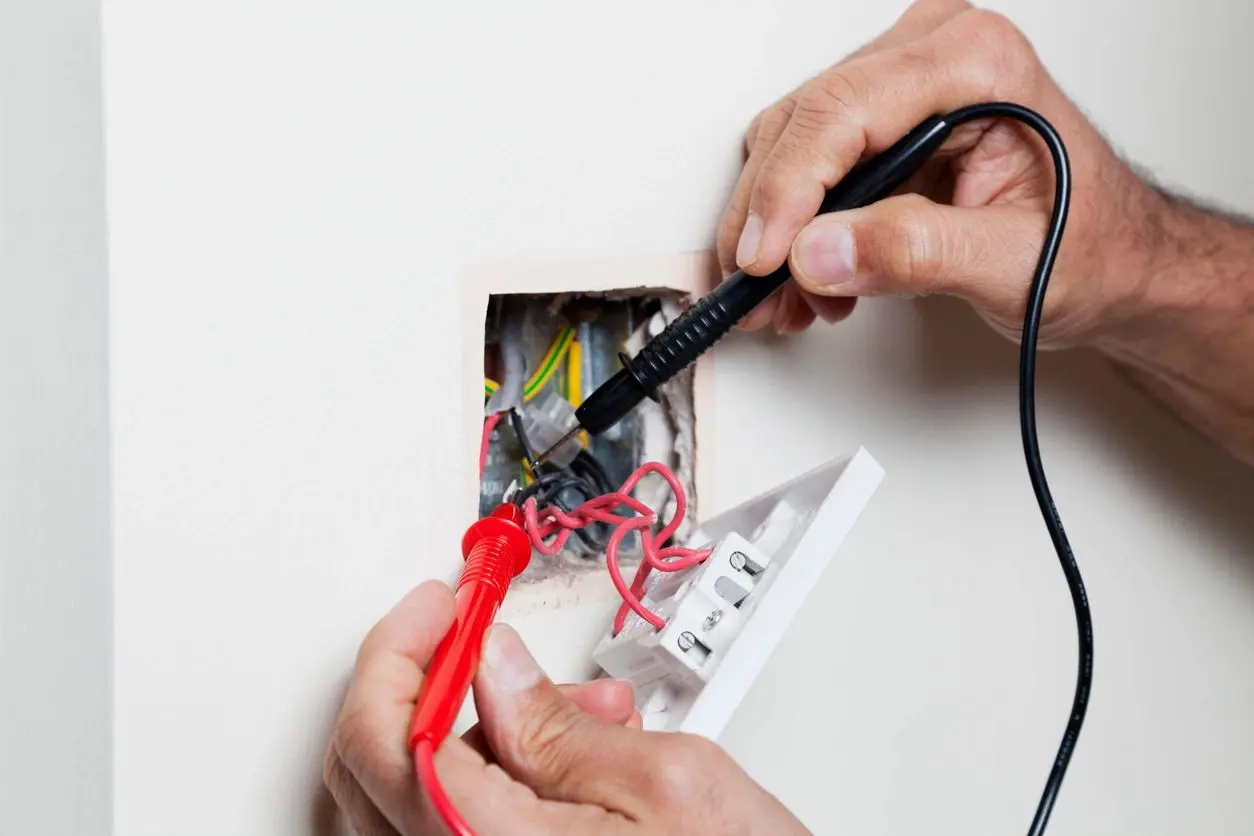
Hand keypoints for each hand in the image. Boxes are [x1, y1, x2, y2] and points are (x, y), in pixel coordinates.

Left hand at [324, 581, 808, 834]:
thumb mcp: (670, 785)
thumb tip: (493, 665)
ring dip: (473, 729)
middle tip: (473, 632)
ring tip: (577, 709)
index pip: (385, 740)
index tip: (438, 606)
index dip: (399, 653)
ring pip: (408, 795)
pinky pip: (445, 827)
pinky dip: (487, 776)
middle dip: (430, 678)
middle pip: (374, 767)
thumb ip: (560, 723)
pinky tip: (563, 756)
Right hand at [716, 0, 1157, 347]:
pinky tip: (809, 278)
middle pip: (802, 124)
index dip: (787, 190)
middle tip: (760, 294)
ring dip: (775, 231)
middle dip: (769, 221)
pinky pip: (808, 163)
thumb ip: (916, 253)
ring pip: (791, 145)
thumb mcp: (1012, 263)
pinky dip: (794, 229)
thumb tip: (820, 251)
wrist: (1115, 263)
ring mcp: (902, 84)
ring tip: (790, 299)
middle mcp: (933, 54)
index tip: (763, 259)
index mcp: (976, 62)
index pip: (842, 111)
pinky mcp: (882, 121)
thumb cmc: (1090, 248)